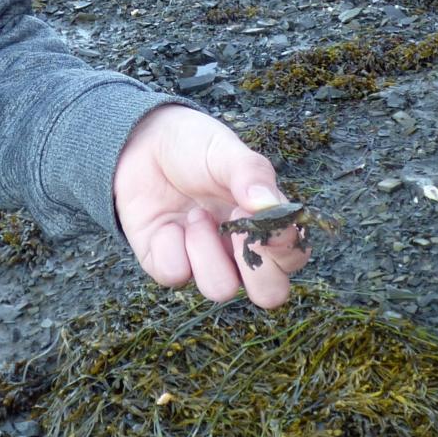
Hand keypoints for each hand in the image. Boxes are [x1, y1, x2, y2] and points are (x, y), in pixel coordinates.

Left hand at [113, 104, 309, 307]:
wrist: (144, 143)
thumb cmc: (196, 146)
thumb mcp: (226, 151)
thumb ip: (252, 174)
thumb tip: (270, 205)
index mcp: (265, 222)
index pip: (293, 256)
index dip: (283, 245)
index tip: (258, 212)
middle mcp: (241, 250)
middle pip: (269, 293)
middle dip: (255, 269)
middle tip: (235, 225)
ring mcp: (205, 261)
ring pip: (220, 289)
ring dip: (206, 248)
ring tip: (195, 213)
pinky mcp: (168, 265)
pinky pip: (174, 274)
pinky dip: (169, 244)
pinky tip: (166, 222)